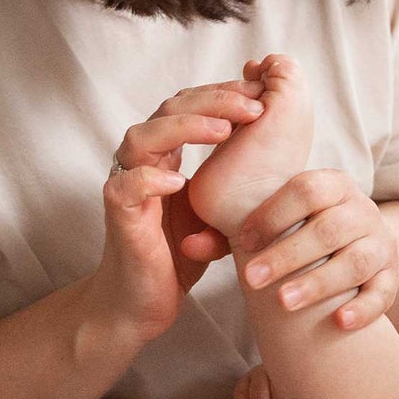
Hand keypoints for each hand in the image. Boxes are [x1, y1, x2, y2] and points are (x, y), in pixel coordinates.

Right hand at [88, 80, 265, 341]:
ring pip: (143, 137)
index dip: (224, 95)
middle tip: (254, 105)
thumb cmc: (176, 258)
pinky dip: (150, 179)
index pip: (190, 106)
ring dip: (185, 128)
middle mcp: (143, 163)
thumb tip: (278, 160)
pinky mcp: (119, 215)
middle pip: (169, 109)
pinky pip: (127, 186)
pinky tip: (181, 183)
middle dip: (214, 101)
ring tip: (223, 132)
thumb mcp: (214, 213)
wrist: (141, 304)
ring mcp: (128, 186)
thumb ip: (230, 184)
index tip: (262, 94)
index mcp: (165, 157)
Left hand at [235, 169, 398, 330]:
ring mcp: (380, 243)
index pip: (307, 189)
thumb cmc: (297, 231)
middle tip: (250, 280)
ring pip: (356, 261)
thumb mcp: (271, 223)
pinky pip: (384, 292)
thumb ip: (227, 232)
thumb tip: (189, 246)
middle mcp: (361, 210)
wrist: (354, 243)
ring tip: (284, 303)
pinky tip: (339, 322)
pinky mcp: (391, 276)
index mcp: (332, 185)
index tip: (243, 241)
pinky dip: (365, 307)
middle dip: (287, 254)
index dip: (274, 214)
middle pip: (329, 228)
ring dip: (320, 282)